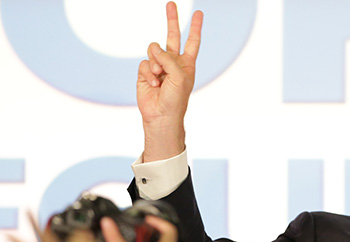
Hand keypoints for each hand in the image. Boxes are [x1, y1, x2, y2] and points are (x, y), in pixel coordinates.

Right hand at [137, 1, 203, 161]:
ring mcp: (158, 66)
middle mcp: (173, 62)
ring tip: (161, 79)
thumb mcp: (179, 76)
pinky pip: (145, 63)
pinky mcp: (146, 72)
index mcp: (187, 63)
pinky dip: (149, 73)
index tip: (198, 13)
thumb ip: (169, 59)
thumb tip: (155, 50)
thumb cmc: (176, 99)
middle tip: (171, 3)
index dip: (195, 27)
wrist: (161, 115)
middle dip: (172, 19)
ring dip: (156, 63)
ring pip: (153, 50)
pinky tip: (153, 84)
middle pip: (172, 35)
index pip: (192, 41)